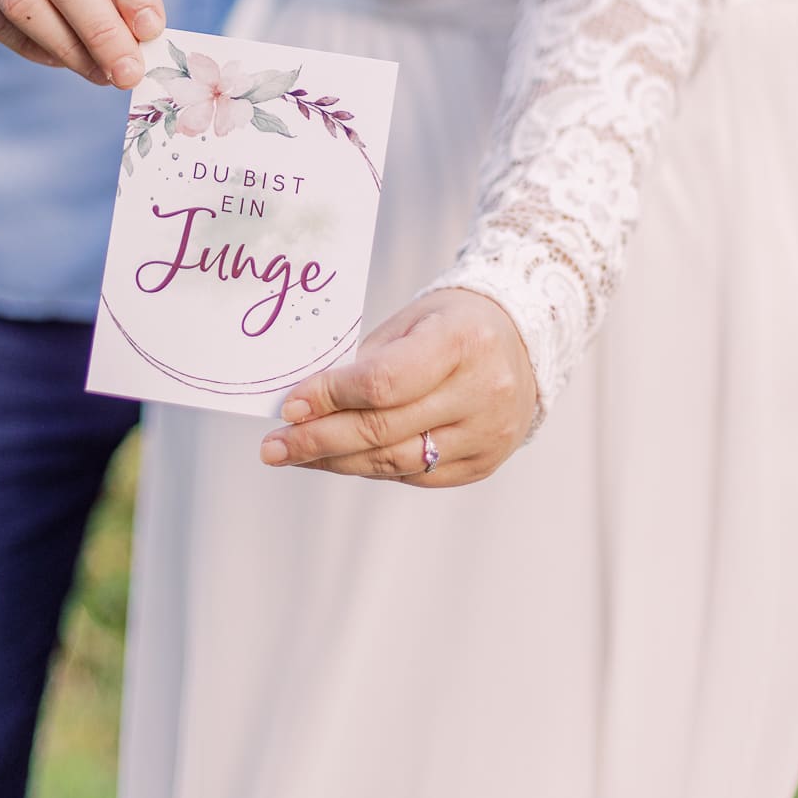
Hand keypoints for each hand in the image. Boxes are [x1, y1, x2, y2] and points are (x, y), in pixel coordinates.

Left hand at [259, 289, 536, 486]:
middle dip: (319, 439)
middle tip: (274, 446)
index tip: (289, 405)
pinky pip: (417, 475)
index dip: (330, 397)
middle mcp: (483, 391)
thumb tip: (305, 404)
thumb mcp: (412, 322)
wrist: (523, 339)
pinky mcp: (485, 462)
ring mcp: (488, 433)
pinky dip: (374, 467)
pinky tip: (341, 459)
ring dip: (338, 461)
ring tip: (296, 455)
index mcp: (461, 341)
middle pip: (384, 429)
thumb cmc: (452, 323)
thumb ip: (365, 363)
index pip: (383, 382)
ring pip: (396, 460)